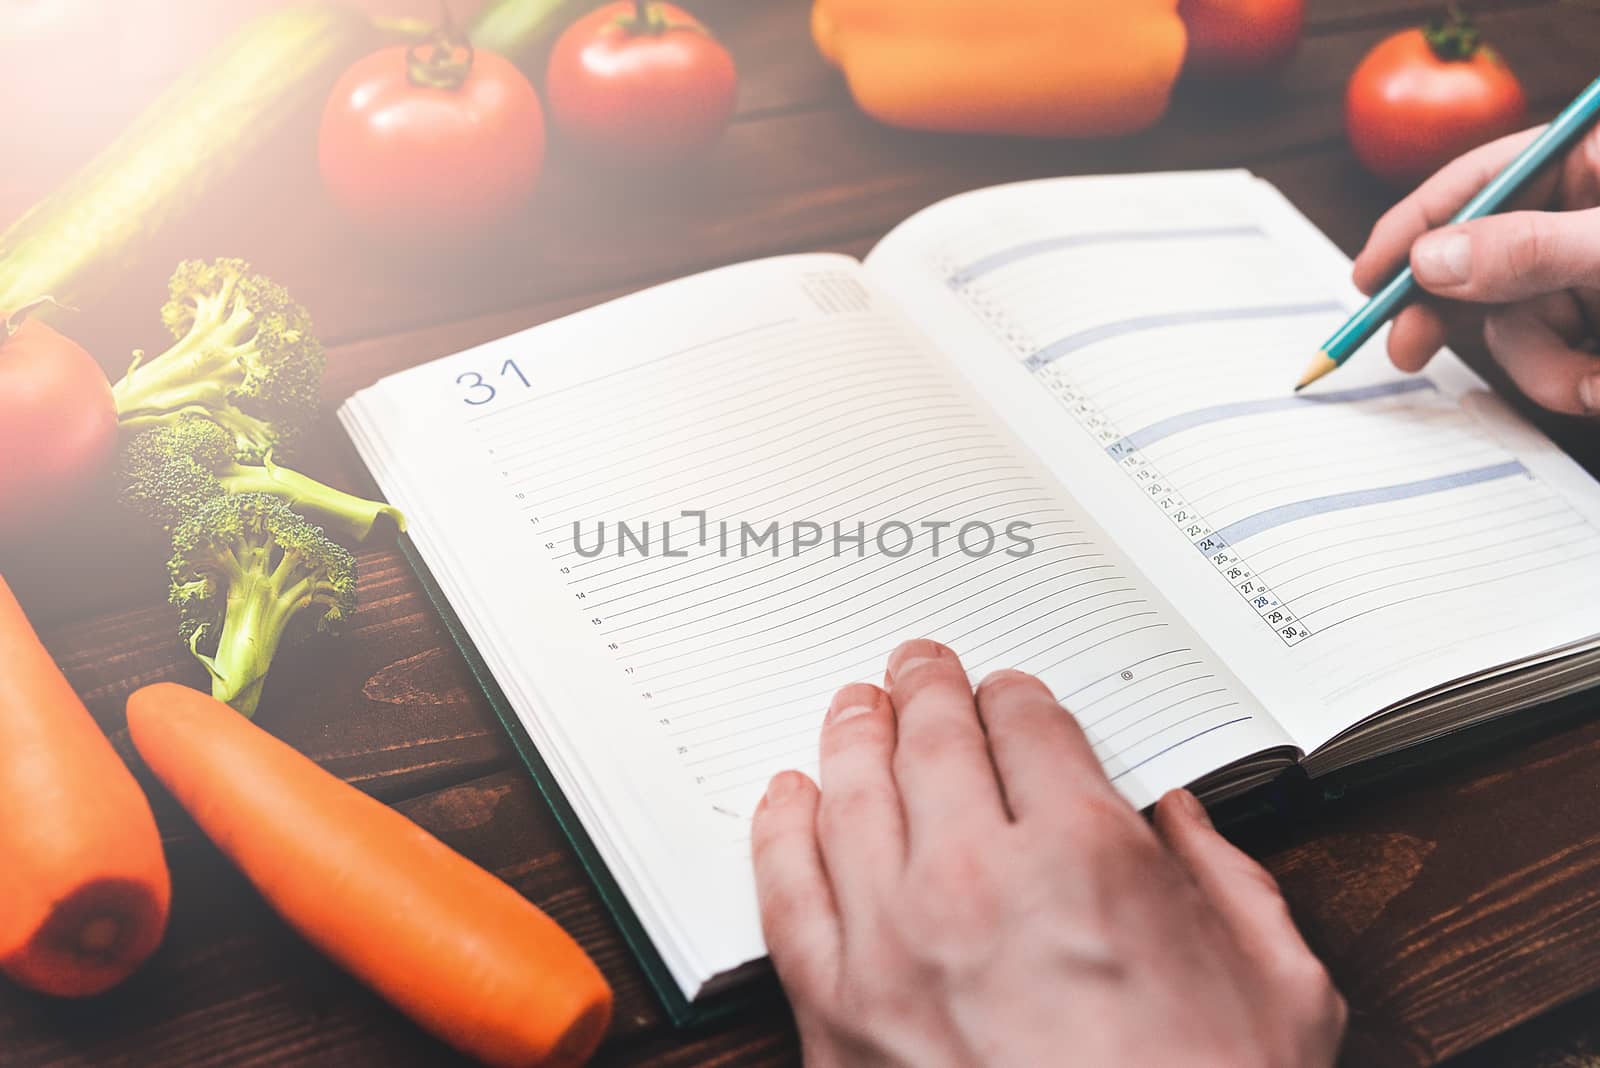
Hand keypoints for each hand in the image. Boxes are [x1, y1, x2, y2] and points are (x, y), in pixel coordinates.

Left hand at [751, 640, 1345, 1067]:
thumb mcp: (1279, 989)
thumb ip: (1230, 881)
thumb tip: (1182, 820)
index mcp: (1086, 858)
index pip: (1030, 728)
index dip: (1016, 697)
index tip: (1008, 693)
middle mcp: (978, 881)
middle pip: (932, 742)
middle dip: (927, 688)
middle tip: (917, 664)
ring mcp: (893, 944)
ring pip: (852, 797)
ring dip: (853, 736)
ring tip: (855, 706)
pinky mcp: (835, 1013)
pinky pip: (787, 892)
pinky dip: (780, 832)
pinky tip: (787, 798)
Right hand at [1353, 124, 1599, 415]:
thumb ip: (1527, 249)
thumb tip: (1427, 262)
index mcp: (1586, 162)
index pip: (1479, 180)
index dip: (1415, 227)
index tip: (1368, 277)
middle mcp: (1577, 215)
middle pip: (1477, 260)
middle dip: (1451, 314)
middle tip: (1407, 348)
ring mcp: (1585, 274)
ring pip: (1513, 322)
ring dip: (1541, 364)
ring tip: (1590, 382)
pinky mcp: (1594, 323)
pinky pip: (1548, 357)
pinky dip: (1567, 380)